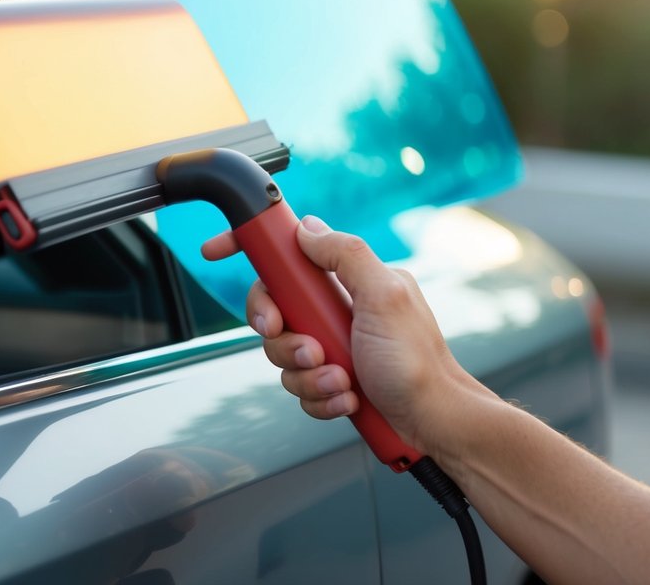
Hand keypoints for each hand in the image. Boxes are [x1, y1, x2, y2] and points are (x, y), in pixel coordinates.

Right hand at [202, 215, 468, 452]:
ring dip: (306, 373)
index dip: (246, 247)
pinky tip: (347, 397)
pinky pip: (298, 386)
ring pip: (281, 354)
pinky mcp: (328, 377)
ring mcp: (329, 344)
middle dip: (282, 337)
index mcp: (344, 281)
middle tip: (309, 349)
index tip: (216, 251)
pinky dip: (319, 396)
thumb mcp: (384, 296)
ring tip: (341, 380)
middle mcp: (333, 309)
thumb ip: (346, 256)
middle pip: (271, 310)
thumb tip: (308, 228)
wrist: (434, 421)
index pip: (286, 253)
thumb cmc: (418, 361)